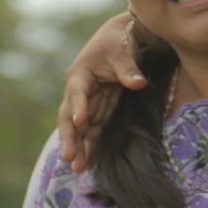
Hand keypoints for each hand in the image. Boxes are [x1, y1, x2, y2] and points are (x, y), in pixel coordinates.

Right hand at [58, 12, 147, 171]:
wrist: (121, 38)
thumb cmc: (119, 41)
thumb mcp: (123, 51)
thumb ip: (128, 69)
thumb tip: (138, 83)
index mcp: (80, 74)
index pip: (77, 92)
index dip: (77, 107)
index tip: (80, 122)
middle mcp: (79, 91)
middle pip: (70, 117)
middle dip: (70, 138)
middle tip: (71, 159)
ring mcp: (87, 102)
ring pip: (79, 128)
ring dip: (79, 147)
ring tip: (79, 169)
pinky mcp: (98, 109)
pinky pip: (92, 130)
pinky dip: (91, 145)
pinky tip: (90, 163)